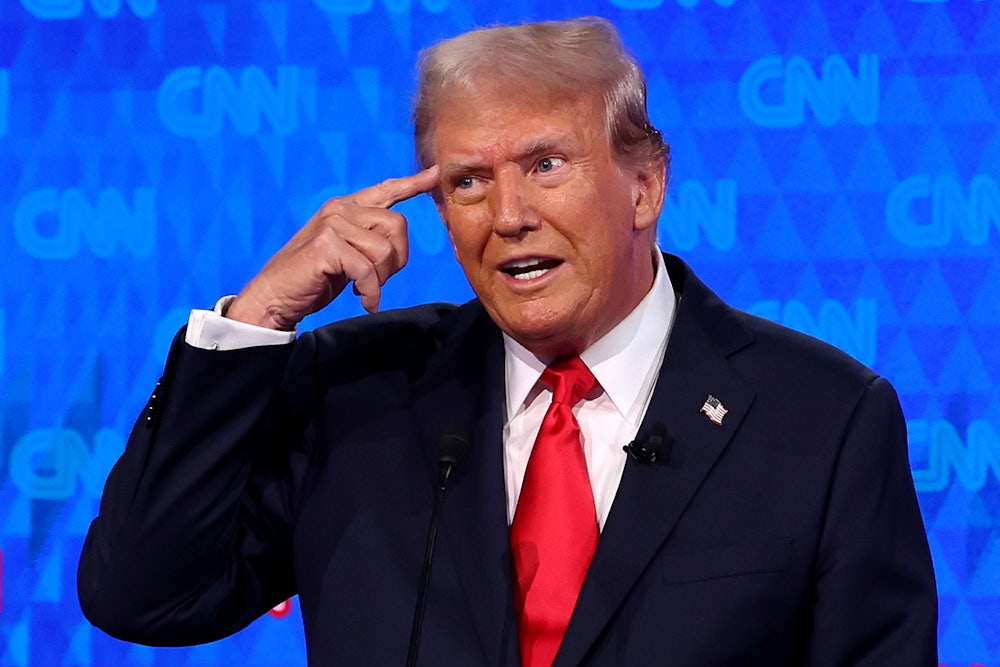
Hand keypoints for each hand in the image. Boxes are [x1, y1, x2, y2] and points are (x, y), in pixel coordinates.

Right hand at [226, 166, 439, 329]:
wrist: (274, 297)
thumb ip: (368, 241)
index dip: (412, 183)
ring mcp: (331, 224)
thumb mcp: (347, 254)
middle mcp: (339, 209)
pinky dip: (370, 292)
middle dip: (396, 260)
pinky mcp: (326, 245)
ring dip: (380, 279)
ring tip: (363, 289)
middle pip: (397, 225)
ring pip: (385, 250)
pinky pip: (367, 270)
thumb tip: (398, 242)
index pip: (385, 190)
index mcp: (345, 208)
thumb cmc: (313, 278)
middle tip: (375, 280)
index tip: (435, 173)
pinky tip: (364, 301)